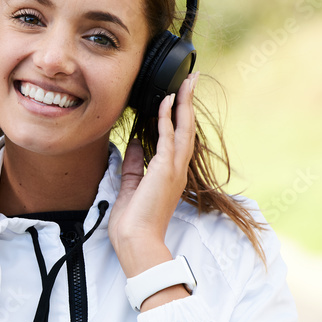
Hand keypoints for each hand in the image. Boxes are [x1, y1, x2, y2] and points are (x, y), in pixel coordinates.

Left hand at [109, 73, 198, 277]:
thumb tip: (134, 144)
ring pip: (184, 128)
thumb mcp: (130, 186)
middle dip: (188, 103)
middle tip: (191, 80)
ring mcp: (174, 169)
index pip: (178, 139)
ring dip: (184, 103)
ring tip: (187, 81)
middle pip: (187, 128)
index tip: (178, 97)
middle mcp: (177, 170)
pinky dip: (168, 117)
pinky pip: (169, 137)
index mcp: (170, 175)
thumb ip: (134, 164)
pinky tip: (166, 101)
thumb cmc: (133, 222)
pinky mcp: (165, 170)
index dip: (179, 117)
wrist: (136, 241)